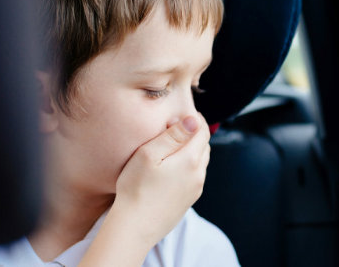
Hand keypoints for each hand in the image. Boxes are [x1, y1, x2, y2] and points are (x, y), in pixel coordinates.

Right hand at [112, 114, 210, 245]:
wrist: (134, 227)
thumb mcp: (149, 154)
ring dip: (193, 150)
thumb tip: (193, 120)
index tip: (185, 112)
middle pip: (204, 146)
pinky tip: (173, 168)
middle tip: (179, 126)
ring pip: (201, 162)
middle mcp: (198, 175)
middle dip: (195, 133)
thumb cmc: (136, 188)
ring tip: (175, 145)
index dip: (196, 119)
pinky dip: (189, 166)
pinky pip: (195, 177)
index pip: (202, 131)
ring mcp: (195, 190)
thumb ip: (172, 135)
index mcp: (190, 160)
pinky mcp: (188, 201)